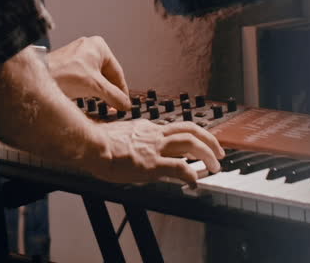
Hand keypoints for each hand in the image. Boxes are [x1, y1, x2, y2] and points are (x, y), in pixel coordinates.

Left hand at [48, 36, 130, 110]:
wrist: (39, 77)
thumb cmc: (64, 74)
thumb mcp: (95, 86)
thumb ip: (114, 96)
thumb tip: (125, 104)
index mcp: (99, 46)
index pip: (117, 72)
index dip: (122, 91)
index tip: (125, 104)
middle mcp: (89, 47)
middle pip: (107, 75)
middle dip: (110, 92)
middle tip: (115, 108)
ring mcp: (78, 55)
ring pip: (96, 78)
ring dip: (100, 92)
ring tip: (103, 106)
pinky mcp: (69, 64)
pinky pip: (85, 78)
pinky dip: (89, 89)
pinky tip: (89, 99)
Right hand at [86, 120, 223, 186]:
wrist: (90, 146)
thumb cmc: (96, 144)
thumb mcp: (118, 136)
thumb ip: (130, 140)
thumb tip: (132, 148)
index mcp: (146, 128)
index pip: (175, 128)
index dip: (191, 136)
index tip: (198, 145)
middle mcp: (154, 134)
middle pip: (190, 130)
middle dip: (209, 140)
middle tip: (219, 152)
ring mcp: (154, 148)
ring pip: (190, 143)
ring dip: (207, 154)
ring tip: (215, 166)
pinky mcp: (152, 164)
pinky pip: (179, 167)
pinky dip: (191, 174)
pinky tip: (195, 182)